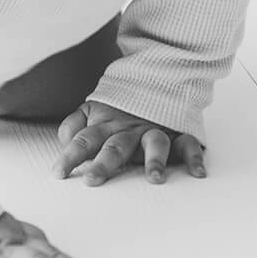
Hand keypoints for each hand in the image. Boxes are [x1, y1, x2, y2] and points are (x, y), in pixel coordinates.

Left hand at [57, 103, 204, 185]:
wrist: (155, 78)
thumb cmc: (119, 106)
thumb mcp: (92, 110)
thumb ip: (75, 124)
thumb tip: (64, 140)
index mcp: (106, 125)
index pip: (84, 140)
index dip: (70, 156)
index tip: (58, 174)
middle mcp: (129, 130)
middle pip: (115, 146)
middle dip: (103, 163)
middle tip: (92, 179)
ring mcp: (155, 130)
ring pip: (155, 143)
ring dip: (154, 160)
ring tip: (154, 179)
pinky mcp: (178, 132)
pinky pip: (188, 143)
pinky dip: (194, 157)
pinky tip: (198, 173)